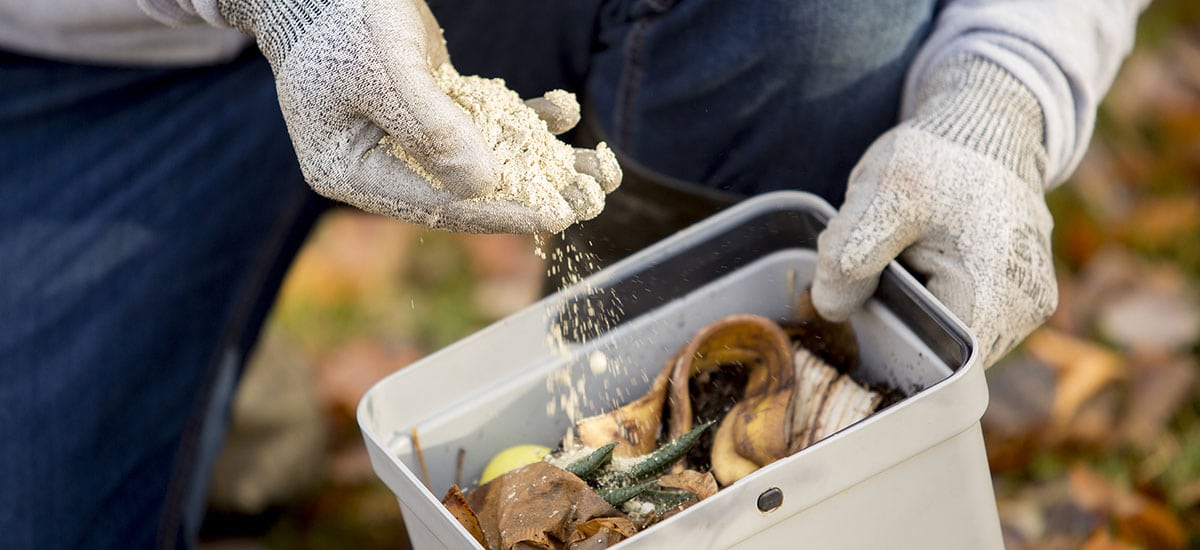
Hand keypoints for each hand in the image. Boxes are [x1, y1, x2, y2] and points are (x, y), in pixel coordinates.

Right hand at [217, 0, 618, 232]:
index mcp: (351, 172)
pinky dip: (524, 117)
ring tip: (598, 170)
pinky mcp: (432, 106)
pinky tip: (564, 111)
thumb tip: (484, 187)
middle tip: (589, 202)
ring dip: (541, 161)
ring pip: (485, 158)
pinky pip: (485, 122)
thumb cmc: (344, 21)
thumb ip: (432, 131)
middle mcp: (380, 163)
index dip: (497, 214)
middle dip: (531, 194)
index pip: (433, 206)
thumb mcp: (387, 74)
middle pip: (465, 191)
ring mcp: (407, 136)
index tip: (553, 217)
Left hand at [813, 55, 1057, 366]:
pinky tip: (918, 259)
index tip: (859, 309)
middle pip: (939, 351)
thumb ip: (850, 254)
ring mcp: (1025, 306)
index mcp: (998, 294)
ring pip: (947, 335)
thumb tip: (831, 310)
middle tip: (875, 268)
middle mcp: (1024, 312)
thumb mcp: (882, 195)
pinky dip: (930, 296)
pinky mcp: (1016, 295)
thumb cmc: (937, 158)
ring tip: (903, 255)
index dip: (889, 346)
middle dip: (897, 320)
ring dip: (913, 307)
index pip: (933, 363)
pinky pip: (960, 316)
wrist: (984, 125)